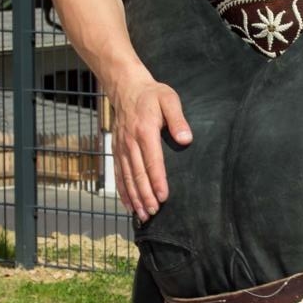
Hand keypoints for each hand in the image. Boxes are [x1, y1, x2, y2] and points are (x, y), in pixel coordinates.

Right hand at [110, 77, 191, 219]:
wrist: (126, 87)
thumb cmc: (152, 95)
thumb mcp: (169, 99)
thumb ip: (178, 119)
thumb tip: (186, 139)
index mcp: (145, 131)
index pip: (152, 161)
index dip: (157, 181)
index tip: (163, 197)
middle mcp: (130, 141)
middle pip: (137, 174)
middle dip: (145, 195)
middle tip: (154, 212)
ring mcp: (121, 147)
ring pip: (126, 177)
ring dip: (134, 197)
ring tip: (142, 214)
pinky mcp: (116, 149)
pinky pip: (118, 174)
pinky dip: (123, 191)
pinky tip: (128, 204)